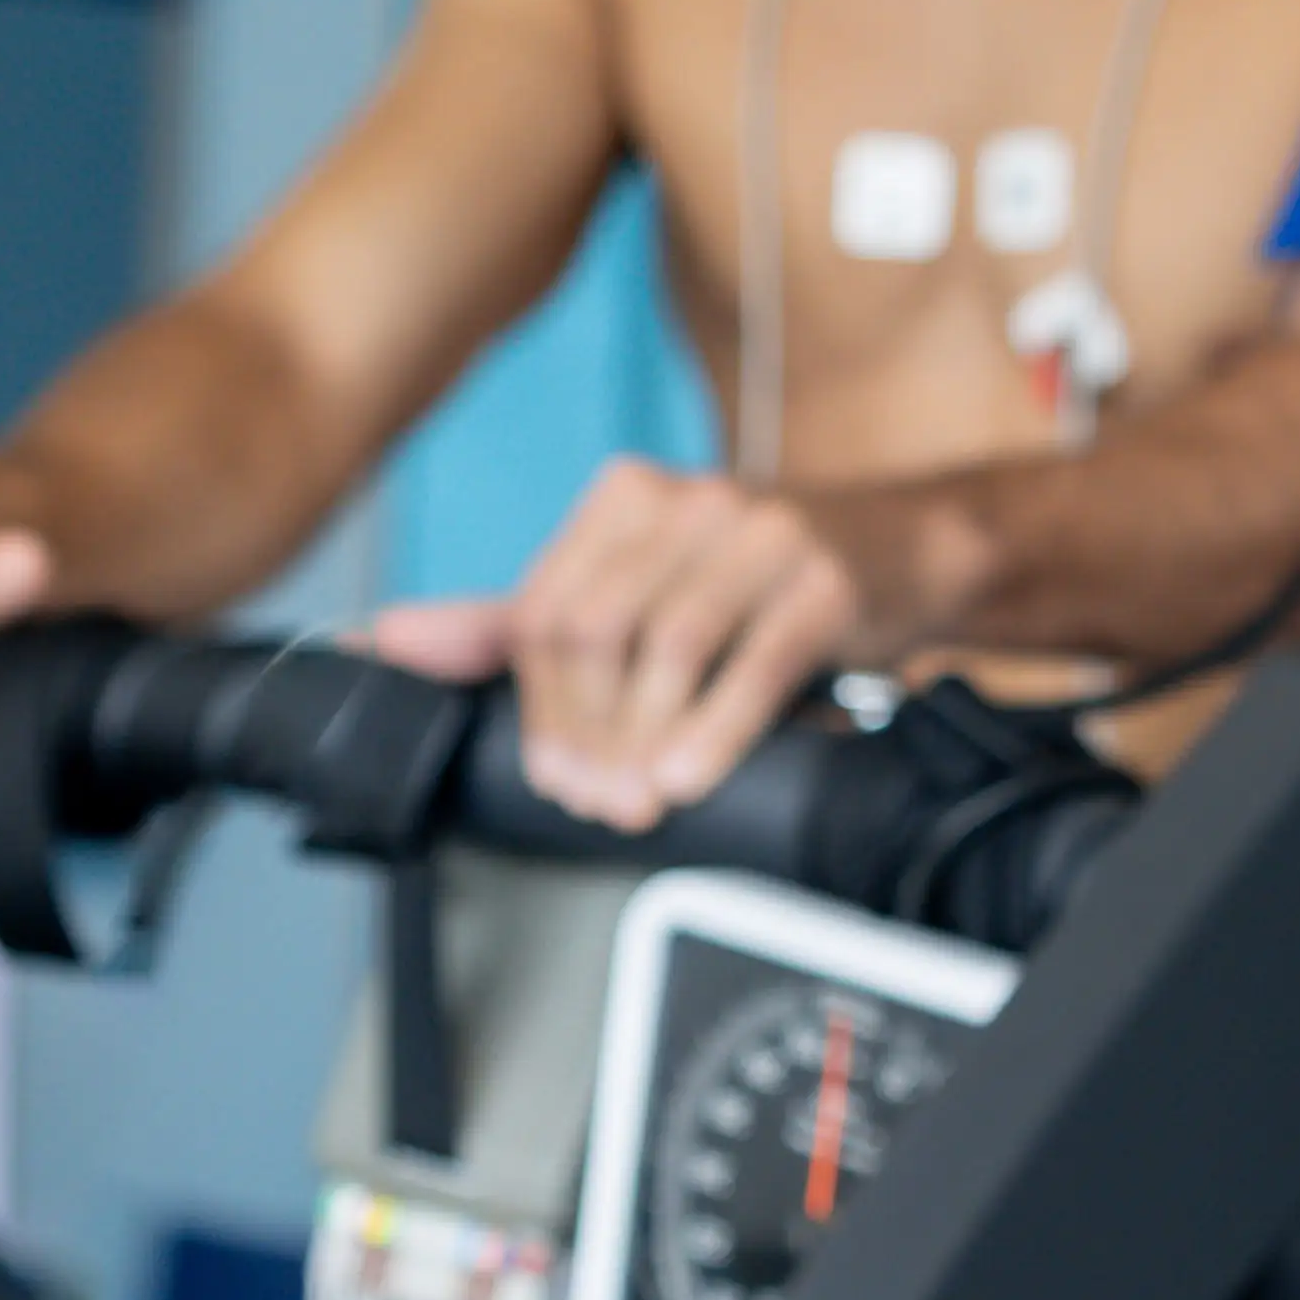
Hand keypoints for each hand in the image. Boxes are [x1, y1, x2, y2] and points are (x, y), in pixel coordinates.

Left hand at [370, 454, 937, 830]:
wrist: (910, 550)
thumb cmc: (764, 578)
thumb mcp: (642, 586)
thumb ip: (517, 619)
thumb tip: (388, 639)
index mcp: (626, 498)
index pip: (546, 609)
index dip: (538, 705)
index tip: (552, 774)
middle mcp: (688, 501)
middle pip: (598, 630)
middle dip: (585, 730)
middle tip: (593, 800)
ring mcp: (763, 533)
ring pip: (669, 646)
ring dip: (643, 740)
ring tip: (638, 801)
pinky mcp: (826, 579)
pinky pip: (755, 662)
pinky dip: (715, 730)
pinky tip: (690, 777)